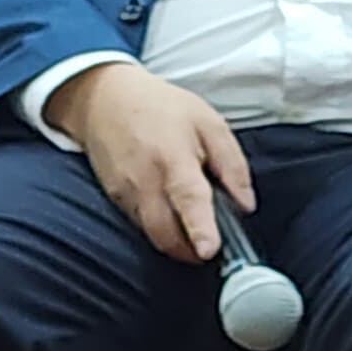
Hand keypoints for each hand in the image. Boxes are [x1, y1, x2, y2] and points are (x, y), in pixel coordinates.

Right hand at [52, 64, 252, 263]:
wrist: (105, 99)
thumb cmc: (163, 108)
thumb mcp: (209, 123)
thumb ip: (232, 165)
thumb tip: (246, 204)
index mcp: (173, 158)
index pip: (188, 198)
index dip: (199, 227)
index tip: (209, 251)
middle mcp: (144, 181)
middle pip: (165, 232)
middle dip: (189, 251)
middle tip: (211, 249)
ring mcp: (123, 192)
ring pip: (150, 234)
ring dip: (174, 243)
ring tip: (195, 234)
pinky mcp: (113, 198)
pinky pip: (139, 224)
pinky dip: (158, 229)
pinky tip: (173, 216)